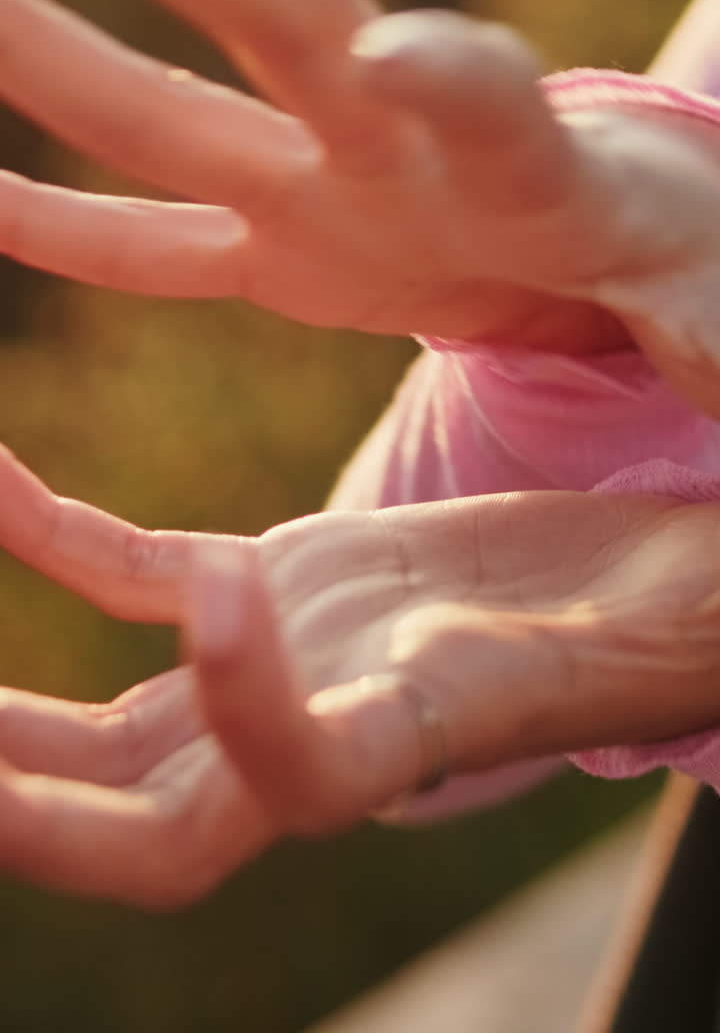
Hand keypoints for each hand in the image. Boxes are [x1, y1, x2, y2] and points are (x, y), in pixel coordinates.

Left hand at [1, 447, 719, 904]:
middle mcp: (316, 730)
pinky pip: (133, 578)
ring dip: (8, 707)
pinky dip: (58, 538)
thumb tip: (355, 637)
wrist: (640, 584)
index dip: (240, 718)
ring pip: (107, 724)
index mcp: (412, 744)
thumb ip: (493, 673)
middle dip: (26, 793)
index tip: (226, 592)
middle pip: (139, 815)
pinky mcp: (271, 584)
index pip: (294, 788)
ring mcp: (277, 665)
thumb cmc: (656, 621)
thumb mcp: (594, 644)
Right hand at [2, 0, 719, 376]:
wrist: (621, 254)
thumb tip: (713, 324)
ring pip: (174, 122)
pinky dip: (66, 231)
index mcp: (530, 166)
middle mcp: (402, 151)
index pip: (485, 99)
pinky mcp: (289, 250)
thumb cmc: (688, 266)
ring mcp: (327, 191)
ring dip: (58, 65)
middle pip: (287, 33)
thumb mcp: (717, 298)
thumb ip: (708, 312)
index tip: (389, 52)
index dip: (444, 75)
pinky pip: (155, 247)